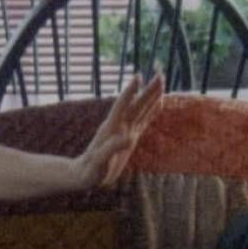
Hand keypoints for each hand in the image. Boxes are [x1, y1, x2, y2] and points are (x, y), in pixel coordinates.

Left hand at [68, 73, 164, 189]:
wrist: (86, 175)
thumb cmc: (91, 170)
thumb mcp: (100, 162)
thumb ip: (112, 148)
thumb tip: (129, 138)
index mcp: (111, 129)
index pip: (122, 106)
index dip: (130, 92)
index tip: (138, 76)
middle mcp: (119, 126)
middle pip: (136, 104)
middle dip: (148, 90)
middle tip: (160, 74)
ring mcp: (125, 130)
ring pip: (141, 109)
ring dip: (151, 96)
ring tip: (161, 82)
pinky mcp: (130, 137)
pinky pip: (143, 121)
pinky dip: (152, 111)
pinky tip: (158, 104)